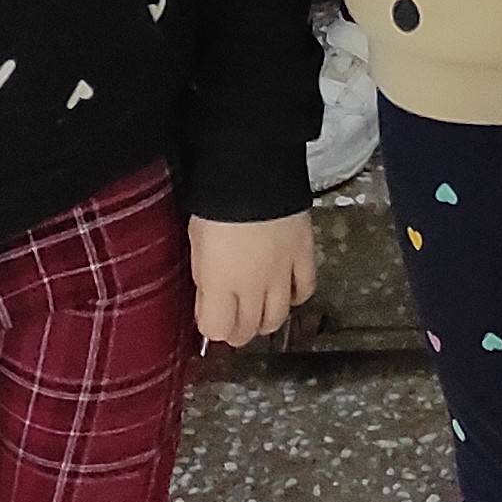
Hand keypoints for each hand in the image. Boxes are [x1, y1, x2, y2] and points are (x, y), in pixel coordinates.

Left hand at [191, 208, 316, 346]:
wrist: (253, 169)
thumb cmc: (215, 203)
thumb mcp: (196, 243)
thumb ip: (205, 277)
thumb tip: (210, 298)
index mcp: (219, 284)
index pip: (217, 329)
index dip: (212, 328)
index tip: (209, 317)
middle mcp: (252, 287)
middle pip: (247, 330)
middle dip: (238, 331)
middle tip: (233, 321)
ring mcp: (282, 273)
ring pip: (277, 318)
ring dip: (266, 321)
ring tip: (259, 311)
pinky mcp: (304, 255)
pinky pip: (305, 289)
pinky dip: (296, 296)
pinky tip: (287, 291)